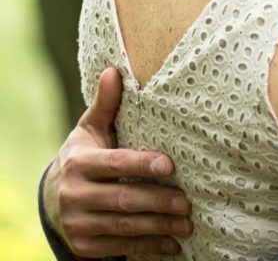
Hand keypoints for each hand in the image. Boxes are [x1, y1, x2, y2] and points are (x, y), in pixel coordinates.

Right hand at [43, 68, 191, 257]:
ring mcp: (78, 223)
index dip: (142, 164)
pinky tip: (171, 243)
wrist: (54, 199)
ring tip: (186, 223)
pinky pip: (120, 247)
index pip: (114, 163)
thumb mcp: (90, 130)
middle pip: (123, 199)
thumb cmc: (84, 155)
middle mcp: (74, 194)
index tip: (170, 165)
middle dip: (158, 201)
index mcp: (79, 162)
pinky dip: (148, 246)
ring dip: (158, 227)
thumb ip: (105, 105)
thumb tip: (114, 70)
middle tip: (187, 202)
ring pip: (124, 226)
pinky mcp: (84, 245)